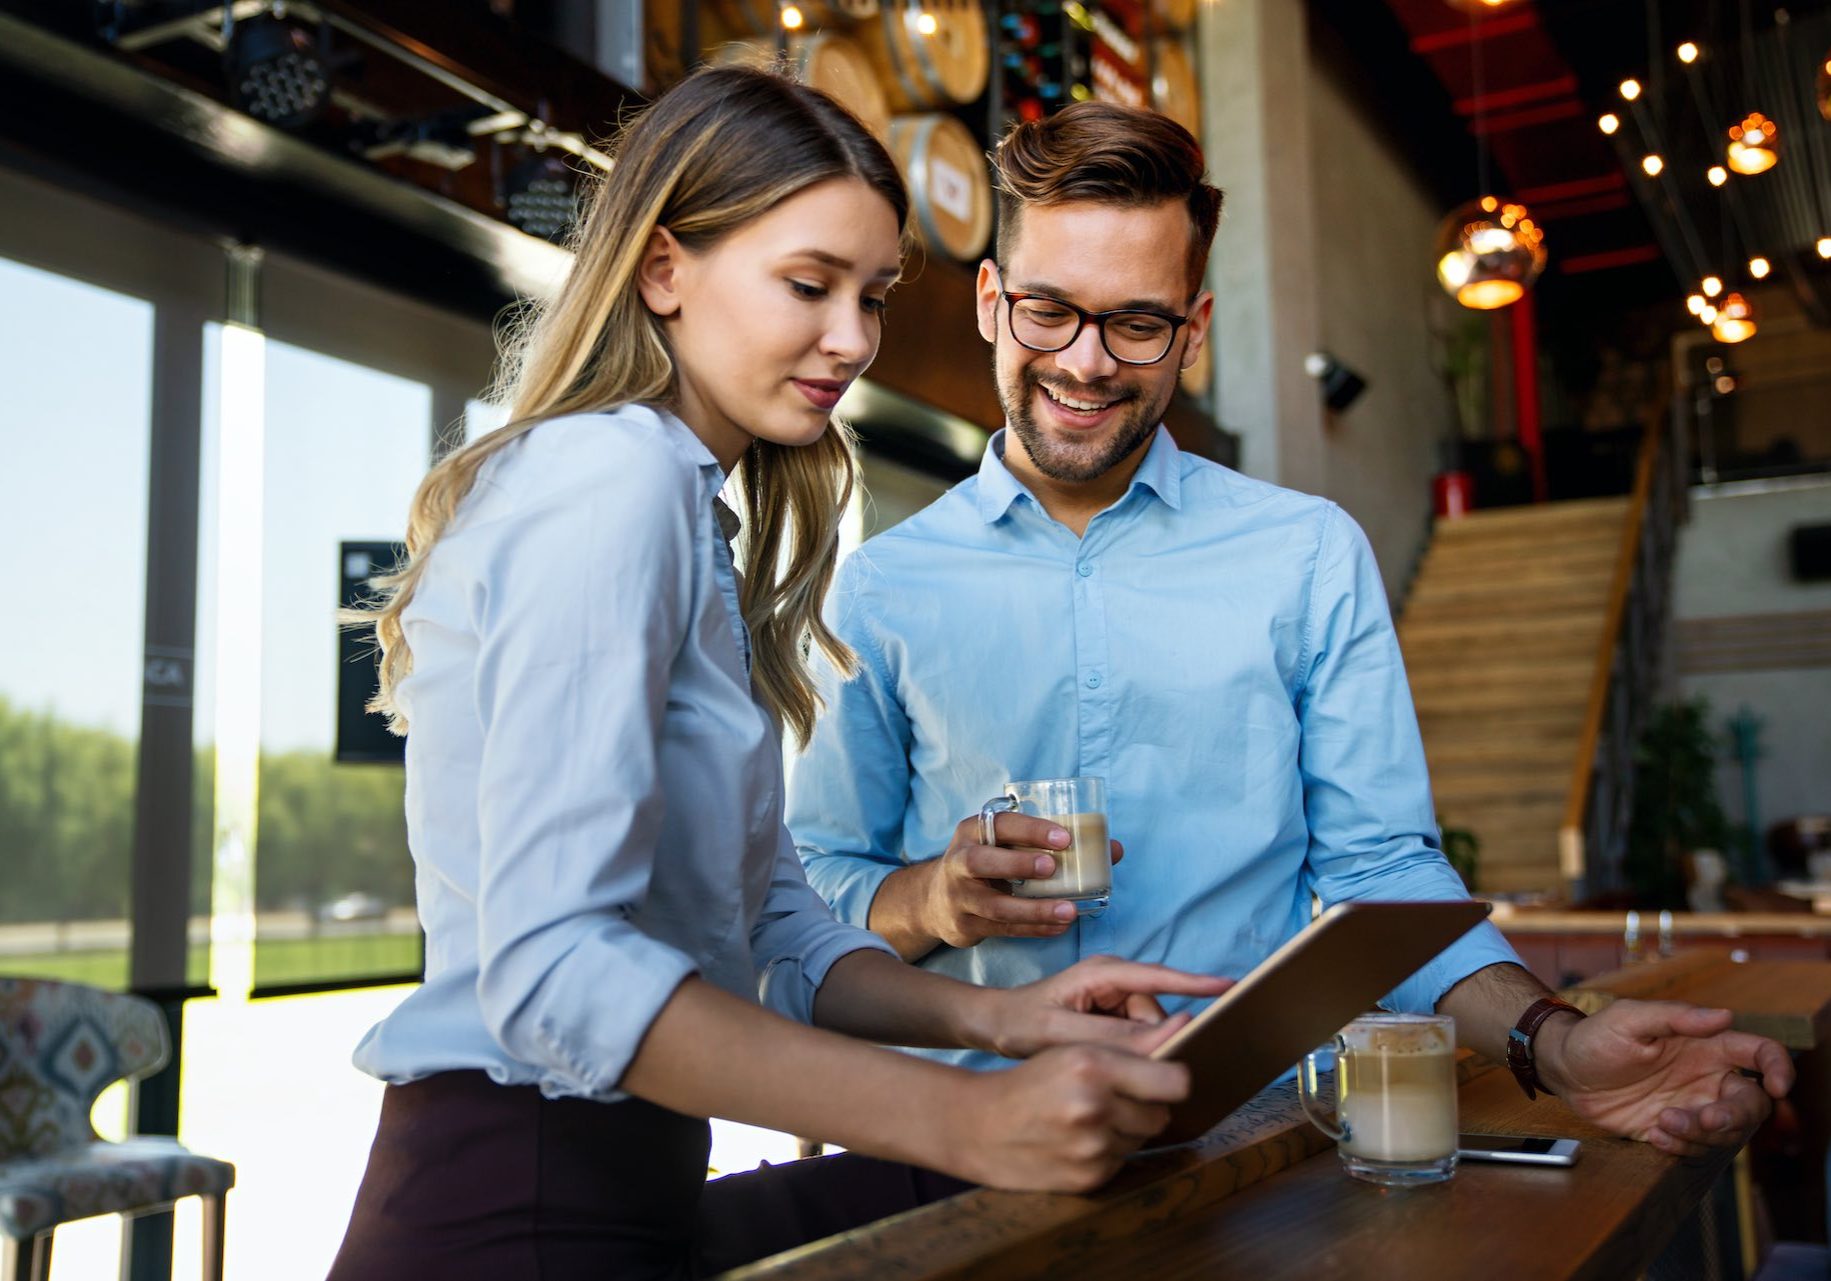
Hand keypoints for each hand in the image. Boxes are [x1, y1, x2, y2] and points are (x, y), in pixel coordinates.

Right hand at [917, 812, 1124, 949]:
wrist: (935, 899)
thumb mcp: (1008, 844)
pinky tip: (1058, 928)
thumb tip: (1113, 849)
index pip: (1001, 825)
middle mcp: (960, 861)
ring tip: (1068, 911)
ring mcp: (959, 897)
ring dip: (1033, 909)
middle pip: (981, 862)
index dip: (1031, 829)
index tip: (1065, 837)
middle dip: (1017, 864)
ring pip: (994, 906)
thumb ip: (1053, 843)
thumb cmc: (987, 861)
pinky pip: (1002, 930)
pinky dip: (1032, 930)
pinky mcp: (965, 925)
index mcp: (974, 831)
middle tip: (1053, 868)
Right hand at [947, 1044, 1189, 1191]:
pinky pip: (1122, 1162)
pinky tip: (1078, 1142)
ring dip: (1126, 1131)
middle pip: (1162, 1114)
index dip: (1173, 1079)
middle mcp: (1095, 1107)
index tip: (1165, 1078)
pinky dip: (1108, 1153)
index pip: (1175, 1081)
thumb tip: (1184, 1034)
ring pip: (1142, 1139)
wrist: (980, 1126)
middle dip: (1146, 1107)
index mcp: (1092, 1065)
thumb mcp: (1072, 1050)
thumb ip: (1126, 1049)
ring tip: (1089, 1120)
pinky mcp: (1088, 1178)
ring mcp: (1092, 1147)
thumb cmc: (1031, 1081)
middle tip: (1116, 1099)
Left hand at [972, 954, 1234, 1059]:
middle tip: (1116, 1065)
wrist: (995, 1025)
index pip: (1159, 977)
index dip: (1196, 983)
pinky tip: (1109, 1064)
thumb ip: (1114, 1036)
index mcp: (1103, 973)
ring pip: (1150, 1029)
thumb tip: (1166, 1036)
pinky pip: (1138, 1035)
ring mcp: (1115, 996)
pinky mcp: (1114, 1014)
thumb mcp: (1061, 1033)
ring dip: (1137, 1049)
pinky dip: (1131, 1051)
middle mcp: (1115, 979)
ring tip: (1098, 1062)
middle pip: (1157, 1013)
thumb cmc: (1021, 1023)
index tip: (1230, 988)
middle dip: (1150, 1041)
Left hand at [1538, 1000, 1794, 1156]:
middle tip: (1701, 1119)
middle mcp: (1706, 1077)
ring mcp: (1691, 1106)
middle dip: (1732, 1117)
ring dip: (1700, 1134)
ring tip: (1661, 1122)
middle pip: (1750, 1104)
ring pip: (1726, 1132)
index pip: (1759, 1053)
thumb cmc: (1596, 1037)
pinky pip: (1696, 1148)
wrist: (1565, 1071)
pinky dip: (1681, 1147)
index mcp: (1706, 1045)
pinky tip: (1653, 1134)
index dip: (1779, 1068)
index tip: (1777, 1087)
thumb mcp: (1628, 1019)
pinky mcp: (1673, 1131)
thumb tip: (1724, 1016)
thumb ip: (1675, 1017)